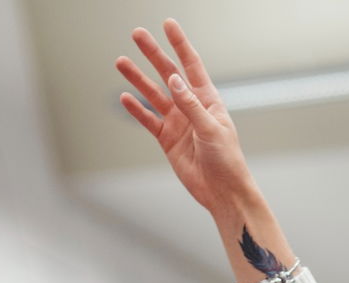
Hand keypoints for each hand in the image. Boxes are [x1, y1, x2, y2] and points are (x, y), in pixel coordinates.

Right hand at [115, 20, 256, 223]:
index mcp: (208, 99)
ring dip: (138, 79)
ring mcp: (178, 122)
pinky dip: (136, 109)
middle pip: (168, 74)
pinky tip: (125, 96)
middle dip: (153, 54)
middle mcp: (191, 106)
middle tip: (137, 34)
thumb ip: (191, 105)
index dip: (180, 44)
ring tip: (121, 62)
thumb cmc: (227, 160)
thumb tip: (174, 80)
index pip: (191, 65)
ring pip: (154, 94)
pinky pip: (148, 120)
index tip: (168, 24)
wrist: (222, 191)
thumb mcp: (211, 129)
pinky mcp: (167, 139)